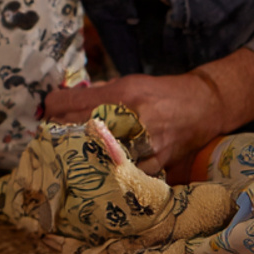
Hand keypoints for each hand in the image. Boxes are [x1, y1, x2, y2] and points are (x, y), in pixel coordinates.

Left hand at [43, 71, 223, 177]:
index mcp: (119, 95)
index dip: (52, 106)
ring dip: (77, 152)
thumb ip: (97, 93)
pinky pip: (119, 171)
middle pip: (72, 129)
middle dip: (57, 130)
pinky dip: (105, 168)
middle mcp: (128, 119)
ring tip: (69, 150)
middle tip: (52, 132)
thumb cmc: (161, 92)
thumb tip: (65, 102)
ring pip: (91, 154)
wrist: (203, 107)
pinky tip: (96, 166)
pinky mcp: (153, 164)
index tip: (49, 109)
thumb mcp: (127, 82)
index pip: (67, 103)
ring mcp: (141, 145)